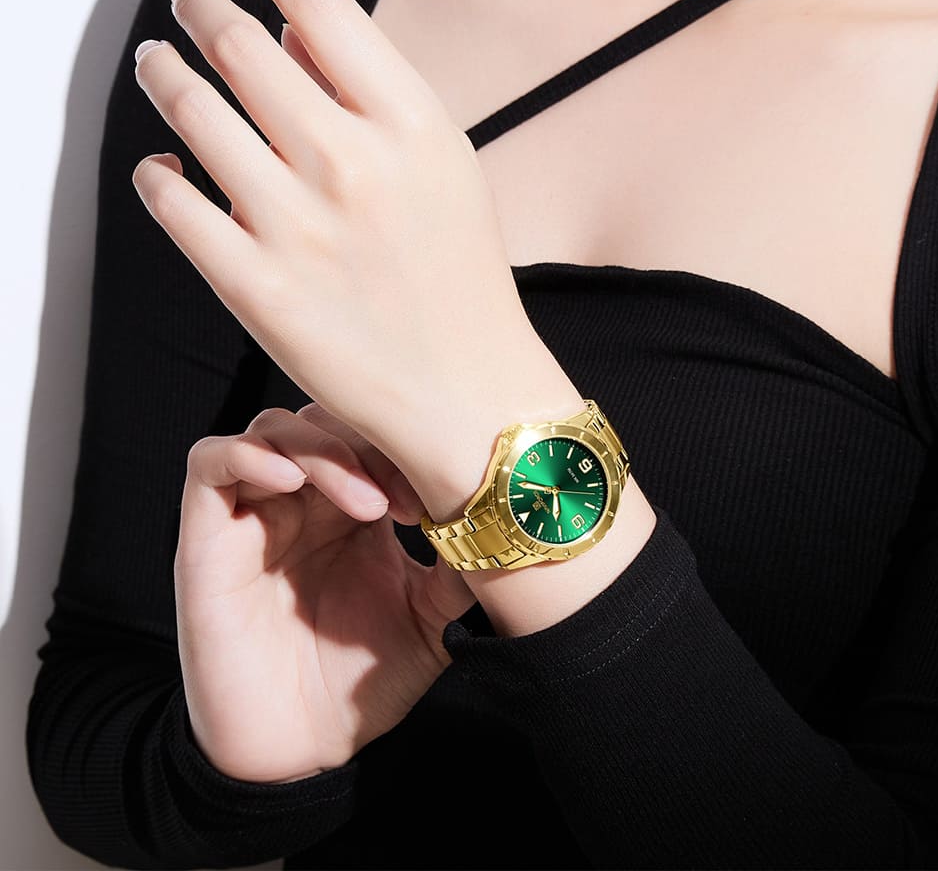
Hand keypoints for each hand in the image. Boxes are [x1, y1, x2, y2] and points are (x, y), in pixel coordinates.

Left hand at [130, 0, 578, 514]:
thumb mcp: (443, 164)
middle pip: (240, 43)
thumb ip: (370, 91)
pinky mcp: (253, 287)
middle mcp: (350, 161)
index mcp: (409, 122)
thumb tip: (294, 27)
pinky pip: (174, 202)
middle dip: (198, 4)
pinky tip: (165, 167)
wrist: (470, 389)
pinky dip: (159, 174)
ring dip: (163, 72)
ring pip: (192, 113)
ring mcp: (296, 225)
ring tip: (157, 61)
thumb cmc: (463, 275)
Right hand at [174, 399, 475, 784]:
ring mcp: (256, 513)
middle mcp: (305, 499)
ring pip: (275, 427)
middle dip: (372, 442)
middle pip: (330, 416)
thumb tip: (501, 517)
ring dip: (323, 449)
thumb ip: (461, 565)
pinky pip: (210, 463)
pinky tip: (290, 482)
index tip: (441, 490)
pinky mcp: (208, 538)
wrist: (300, 749)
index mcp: (357, 505)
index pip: (376, 432)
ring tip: (365, 504)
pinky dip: (248, 454)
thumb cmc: (361, 680)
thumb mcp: (432, 618)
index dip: (408, 445)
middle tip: (405, 500)